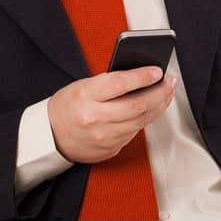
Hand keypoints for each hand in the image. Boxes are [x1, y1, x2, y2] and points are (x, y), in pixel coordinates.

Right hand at [47, 66, 178, 163]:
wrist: (50, 136)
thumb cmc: (68, 105)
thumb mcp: (83, 86)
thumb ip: (110, 81)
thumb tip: (143, 75)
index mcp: (85, 96)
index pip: (120, 83)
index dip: (143, 76)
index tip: (158, 70)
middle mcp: (95, 118)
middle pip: (137, 105)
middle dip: (159, 92)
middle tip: (170, 82)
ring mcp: (103, 137)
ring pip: (141, 120)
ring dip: (158, 106)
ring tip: (166, 94)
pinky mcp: (109, 149)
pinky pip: (134, 133)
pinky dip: (145, 119)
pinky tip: (152, 109)